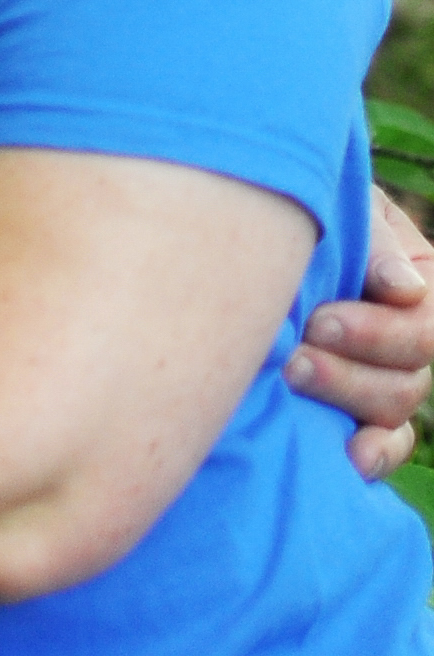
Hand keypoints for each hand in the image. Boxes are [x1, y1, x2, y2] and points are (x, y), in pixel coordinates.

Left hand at [287, 186, 433, 477]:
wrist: (246, 222)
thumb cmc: (295, 202)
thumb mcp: (341, 207)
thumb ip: (375, 243)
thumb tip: (405, 290)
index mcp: (418, 281)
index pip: (424, 326)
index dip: (377, 333)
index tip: (319, 323)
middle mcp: (411, 334)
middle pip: (409, 379)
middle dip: (349, 371)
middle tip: (294, 357)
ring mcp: (386, 374)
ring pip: (391, 411)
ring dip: (343, 398)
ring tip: (289, 377)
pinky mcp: (359, 408)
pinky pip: (387, 444)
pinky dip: (374, 454)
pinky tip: (350, 458)